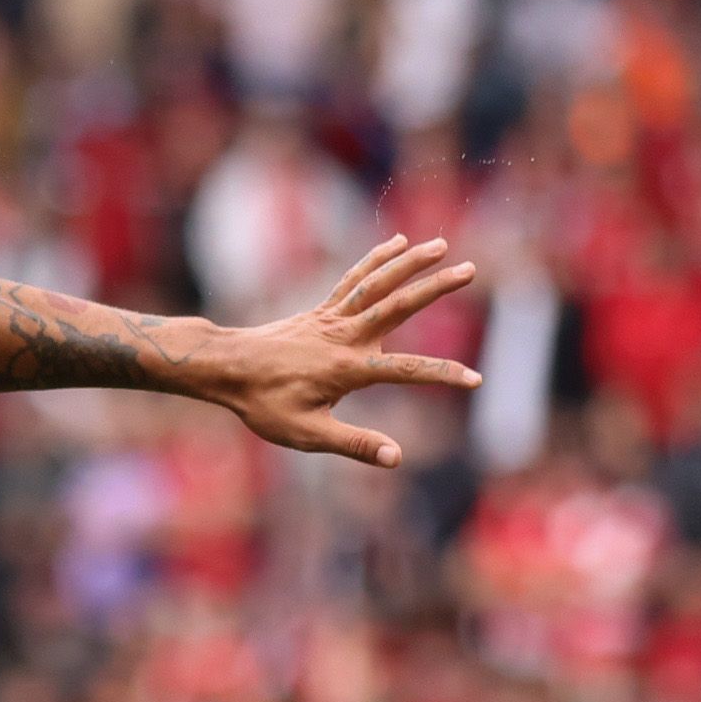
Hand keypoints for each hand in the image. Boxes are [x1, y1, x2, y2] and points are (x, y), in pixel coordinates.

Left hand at [200, 236, 483, 467]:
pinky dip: (377, 260)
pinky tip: (397, 244)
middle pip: (397, 306)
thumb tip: (396, 457)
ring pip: (377, 284)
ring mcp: (332, 319)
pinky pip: (355, 280)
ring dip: (410, 263)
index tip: (475, 378)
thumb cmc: (263, 403)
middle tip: (470, 269)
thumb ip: (354, 444)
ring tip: (441, 244)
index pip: (406, 371)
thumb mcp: (306, 433)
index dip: (441, 375)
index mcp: (347, 368)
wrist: (225, 369)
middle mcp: (344, 336)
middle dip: (435, 287)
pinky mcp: (321, 312)